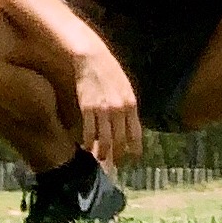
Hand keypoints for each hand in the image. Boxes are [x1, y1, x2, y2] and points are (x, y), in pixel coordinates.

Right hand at [71, 42, 142, 168]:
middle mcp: (119, 109)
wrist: (92, 58)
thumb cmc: (109, 72)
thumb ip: (127, 106)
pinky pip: (89, 132)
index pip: (135, 133)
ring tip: (101, 159)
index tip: (133, 159)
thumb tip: (127, 125)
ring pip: (104, 140)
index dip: (134, 149)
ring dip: (103, 153)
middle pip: (120, 141)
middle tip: (115, 164)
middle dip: (118, 155)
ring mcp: (103, 109)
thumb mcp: (124, 88)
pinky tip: (86, 147)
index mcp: (131, 104)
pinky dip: (88, 142)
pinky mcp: (88, 108)